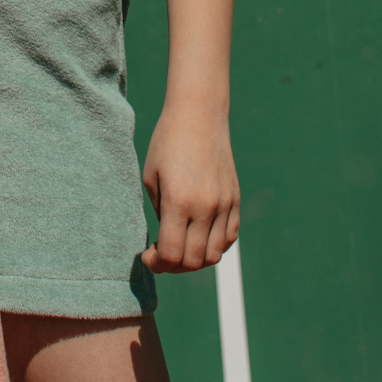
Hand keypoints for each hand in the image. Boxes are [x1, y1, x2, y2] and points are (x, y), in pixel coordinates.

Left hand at [141, 103, 239, 273]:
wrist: (199, 115)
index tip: (147, 256)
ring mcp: (224, 204)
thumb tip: (165, 242)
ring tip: (179, 246)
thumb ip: (160, 214)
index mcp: (178, 201)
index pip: (171, 255)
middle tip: (159, 254)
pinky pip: (229, 238)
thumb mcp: (151, 178)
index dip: (156, 264)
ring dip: (194, 261)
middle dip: (172, 266)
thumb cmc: (167, 142)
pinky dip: (213, 246)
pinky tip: (198, 237)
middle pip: (193, 262)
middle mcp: (205, 207)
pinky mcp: (234, 199)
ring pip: (213, 256)